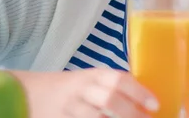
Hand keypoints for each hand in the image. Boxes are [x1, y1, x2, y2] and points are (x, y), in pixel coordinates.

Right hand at [13, 69, 158, 117]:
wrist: (32, 94)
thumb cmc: (75, 87)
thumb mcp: (93, 79)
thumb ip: (115, 86)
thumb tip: (148, 100)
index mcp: (94, 75)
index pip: (119, 80)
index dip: (139, 92)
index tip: (155, 105)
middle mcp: (82, 90)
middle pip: (109, 100)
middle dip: (131, 113)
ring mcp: (70, 109)